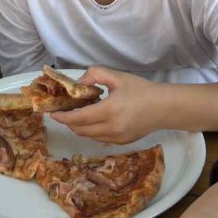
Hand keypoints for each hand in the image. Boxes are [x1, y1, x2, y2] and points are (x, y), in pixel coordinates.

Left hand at [49, 67, 171, 144]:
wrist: (164, 107)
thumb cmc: (141, 89)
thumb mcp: (117, 77)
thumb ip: (94, 75)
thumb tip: (78, 84)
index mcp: (109, 111)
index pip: (78, 118)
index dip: (63, 117)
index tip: (52, 113)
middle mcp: (112, 128)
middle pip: (80, 130)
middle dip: (68, 122)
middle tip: (63, 112)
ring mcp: (117, 138)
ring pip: (89, 136)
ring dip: (79, 127)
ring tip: (78, 114)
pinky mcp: (122, 143)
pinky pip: (99, 138)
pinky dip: (92, 130)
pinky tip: (93, 119)